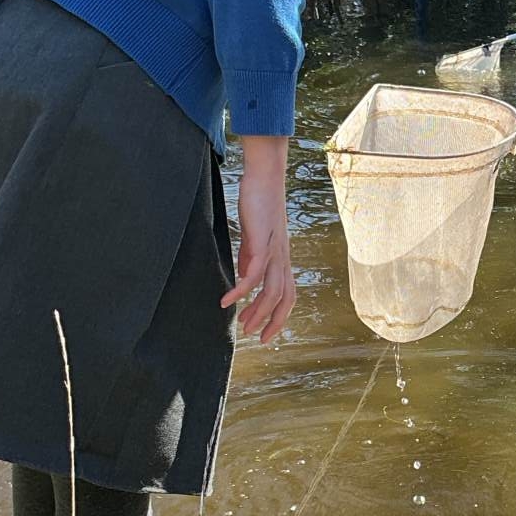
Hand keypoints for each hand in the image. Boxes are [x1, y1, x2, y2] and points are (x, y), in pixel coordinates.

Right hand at [222, 141, 295, 341]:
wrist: (264, 178)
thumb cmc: (259, 204)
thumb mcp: (253, 238)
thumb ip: (249, 257)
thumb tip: (243, 276)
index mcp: (281, 259)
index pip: (287, 295)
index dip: (278, 316)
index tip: (264, 331)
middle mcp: (282, 258)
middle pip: (285, 299)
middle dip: (273, 322)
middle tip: (256, 338)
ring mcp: (275, 251)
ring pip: (272, 291)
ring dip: (257, 311)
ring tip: (242, 325)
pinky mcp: (262, 242)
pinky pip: (254, 273)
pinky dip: (241, 290)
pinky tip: (228, 300)